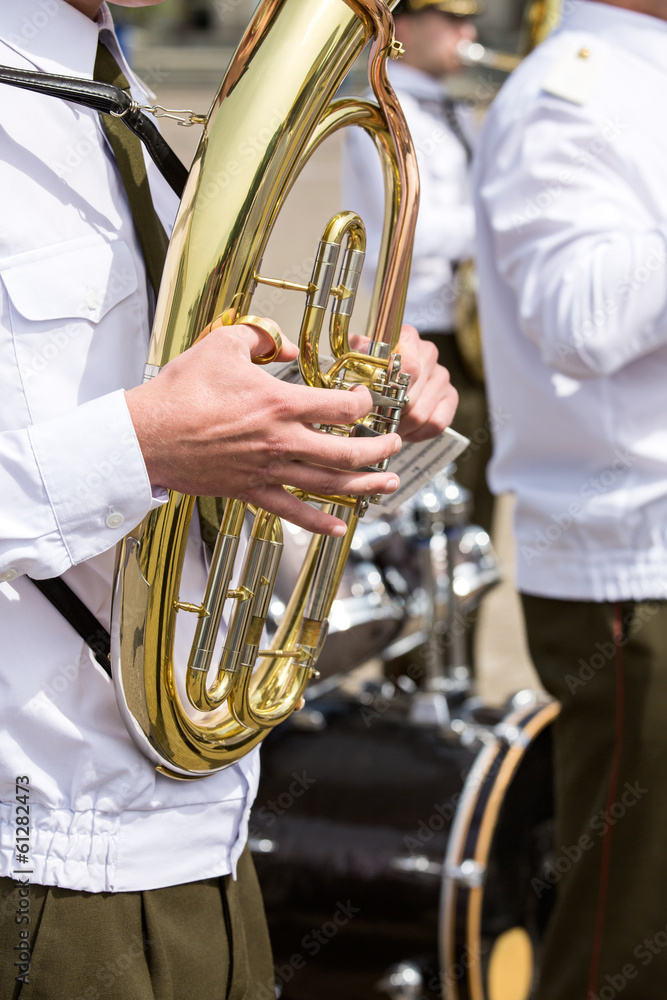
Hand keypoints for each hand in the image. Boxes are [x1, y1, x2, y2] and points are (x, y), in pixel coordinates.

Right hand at [125, 320, 401, 535]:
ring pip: (329, 484)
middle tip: (393, 445)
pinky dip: (319, 522)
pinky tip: (340, 527)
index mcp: (280, 403)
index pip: (342, 407)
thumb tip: (285, 345)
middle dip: (379, 449)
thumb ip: (261, 338)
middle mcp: (282, 441)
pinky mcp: (251, 491)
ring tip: (388, 484)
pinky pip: (293, 511)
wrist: (147, 436)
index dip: (364, 403)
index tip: (368, 401)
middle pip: (347, 452)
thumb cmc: (180, 391)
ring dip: (365, 485)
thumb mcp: (222, 345)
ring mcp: (268, 470)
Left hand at [351, 325, 457, 441]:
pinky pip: (436, 423)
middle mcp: (428, 353)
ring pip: (421, 413)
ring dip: (401, 426)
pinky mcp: (451, 396)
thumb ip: (358, 349)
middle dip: (390, 414)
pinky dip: (418, 433)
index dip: (392, 388)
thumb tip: (364, 348)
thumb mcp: (358, 355)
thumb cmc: (371, 369)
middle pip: (412, 395)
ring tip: (387, 428)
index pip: (408, 365)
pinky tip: (406, 429)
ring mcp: (442, 375)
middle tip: (375, 422)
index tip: (374, 400)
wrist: (387, 380)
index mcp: (407, 338)